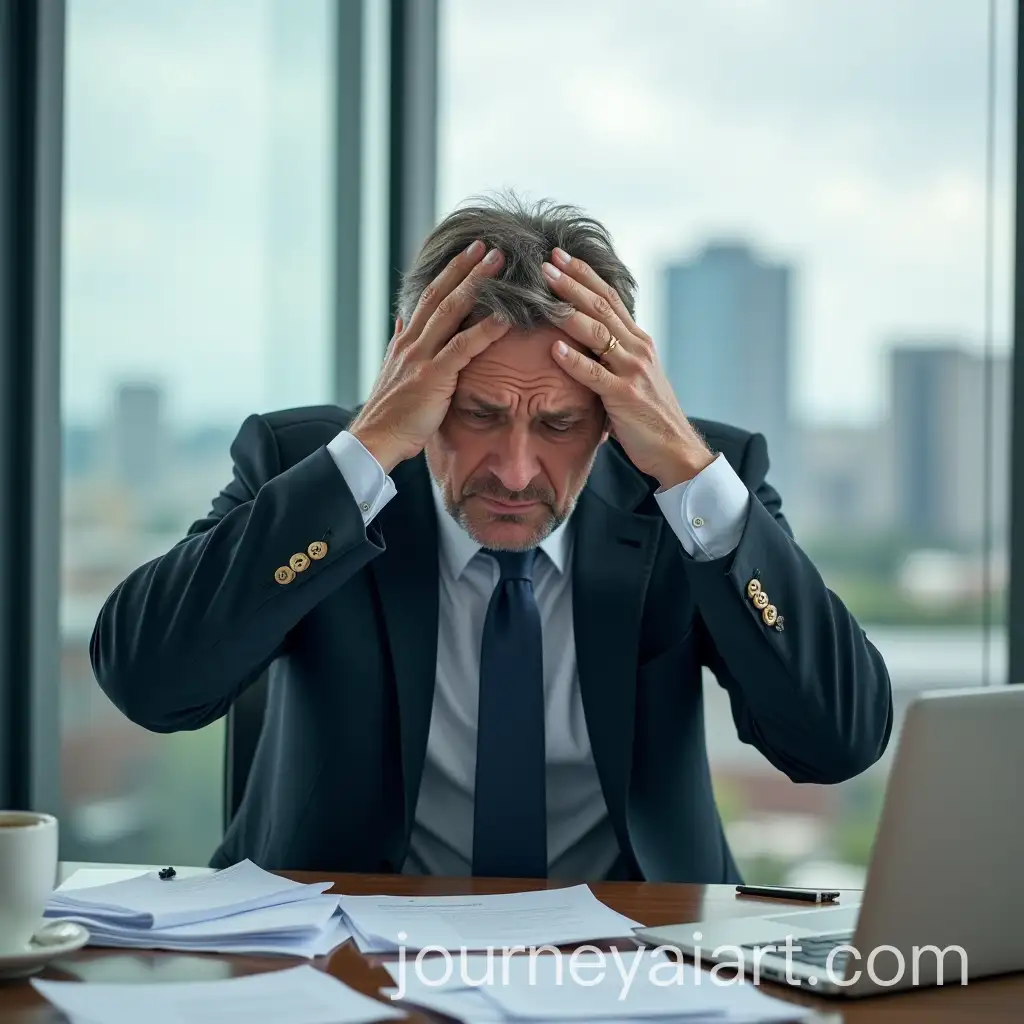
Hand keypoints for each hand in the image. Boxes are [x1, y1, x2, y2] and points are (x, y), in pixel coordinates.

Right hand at [349, 242, 508, 472]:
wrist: (376, 438)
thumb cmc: (390, 412)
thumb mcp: (392, 370)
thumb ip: (399, 343)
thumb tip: (403, 320)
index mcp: (405, 340)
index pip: (429, 297)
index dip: (450, 272)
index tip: (469, 252)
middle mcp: (412, 342)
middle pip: (441, 295)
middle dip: (465, 268)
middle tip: (489, 246)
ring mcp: (421, 357)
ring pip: (451, 312)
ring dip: (476, 285)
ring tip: (498, 265)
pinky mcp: (433, 377)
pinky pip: (462, 348)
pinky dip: (485, 330)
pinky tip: (505, 317)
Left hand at [541, 248, 713, 488]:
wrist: (675, 449)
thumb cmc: (647, 415)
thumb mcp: (631, 376)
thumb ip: (611, 356)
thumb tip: (581, 339)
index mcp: (638, 340)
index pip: (608, 297)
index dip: (583, 275)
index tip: (558, 256)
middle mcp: (637, 348)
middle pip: (601, 306)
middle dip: (571, 282)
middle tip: (544, 263)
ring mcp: (633, 371)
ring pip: (598, 332)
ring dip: (568, 311)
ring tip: (543, 296)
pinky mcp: (625, 396)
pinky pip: (595, 374)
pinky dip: (574, 360)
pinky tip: (554, 348)